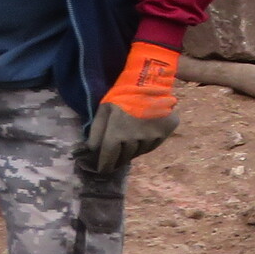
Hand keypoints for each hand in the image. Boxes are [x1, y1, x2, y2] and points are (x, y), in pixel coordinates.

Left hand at [84, 41, 179, 172]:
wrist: (149, 83)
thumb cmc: (122, 96)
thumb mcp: (103, 110)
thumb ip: (96, 132)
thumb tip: (90, 151)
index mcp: (116, 135)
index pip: (109, 157)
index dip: (104, 165)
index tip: (102, 170)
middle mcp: (134, 140)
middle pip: (125, 157)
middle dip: (118, 159)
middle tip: (115, 158)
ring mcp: (151, 137)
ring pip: (139, 152)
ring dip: (133, 150)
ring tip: (130, 143)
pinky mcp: (165, 133)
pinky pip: (153, 145)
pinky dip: (146, 144)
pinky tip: (143, 136)